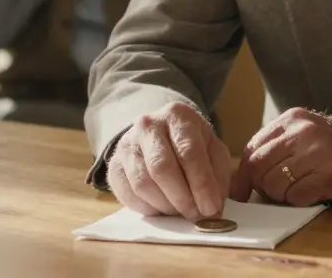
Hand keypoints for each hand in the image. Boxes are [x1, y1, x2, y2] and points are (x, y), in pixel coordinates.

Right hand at [106, 102, 231, 220]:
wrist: (158, 134)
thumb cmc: (191, 144)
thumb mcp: (212, 149)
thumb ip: (217, 175)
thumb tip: (213, 209)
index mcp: (177, 115)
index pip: (189, 152)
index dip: (201, 184)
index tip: (211, 208)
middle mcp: (148, 125)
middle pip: (162, 168)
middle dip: (182, 198)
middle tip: (196, 216)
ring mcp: (127, 145)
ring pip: (143, 184)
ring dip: (166, 206)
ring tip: (181, 212)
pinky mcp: (114, 166)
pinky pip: (129, 194)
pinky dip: (149, 208)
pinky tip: (163, 209)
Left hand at [230, 108, 331, 206]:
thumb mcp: (308, 131)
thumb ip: (279, 145)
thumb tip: (245, 175)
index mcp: (293, 119)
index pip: (252, 149)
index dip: (243, 175)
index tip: (242, 192)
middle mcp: (303, 132)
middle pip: (258, 168)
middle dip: (261, 187)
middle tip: (275, 194)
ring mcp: (318, 153)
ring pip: (274, 185)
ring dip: (281, 196)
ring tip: (298, 191)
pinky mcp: (331, 176)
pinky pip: (296, 197)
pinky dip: (299, 202)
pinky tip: (312, 194)